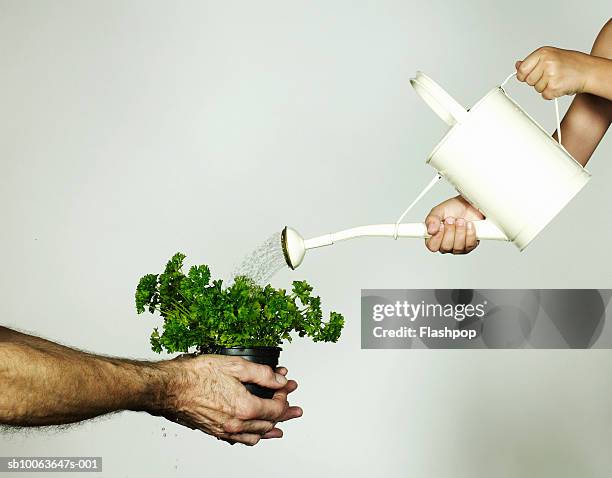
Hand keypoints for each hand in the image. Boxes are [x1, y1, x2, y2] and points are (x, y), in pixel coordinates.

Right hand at [154, 354, 301, 445]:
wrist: (168, 388)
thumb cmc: (196, 375)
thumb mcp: (235, 365)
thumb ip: (262, 374)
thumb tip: (280, 381)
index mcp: (244, 407)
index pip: (276, 407)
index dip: (285, 396)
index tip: (287, 385)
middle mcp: (236, 424)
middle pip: (269, 423)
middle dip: (284, 412)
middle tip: (294, 408)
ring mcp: (224, 430)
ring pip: (255, 436)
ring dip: (270, 430)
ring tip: (280, 427)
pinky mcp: (214, 431)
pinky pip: (238, 440)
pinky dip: (251, 437)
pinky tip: (253, 434)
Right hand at [424, 195, 483, 253]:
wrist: (469, 205)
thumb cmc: (453, 208)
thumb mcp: (439, 210)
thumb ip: (432, 220)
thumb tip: (430, 231)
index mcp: (435, 237)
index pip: (432, 246)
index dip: (437, 238)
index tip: (441, 226)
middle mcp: (445, 244)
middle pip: (445, 247)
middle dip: (450, 231)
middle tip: (451, 219)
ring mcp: (458, 247)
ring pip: (458, 247)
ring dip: (460, 231)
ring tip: (461, 220)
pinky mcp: (470, 245)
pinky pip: (470, 245)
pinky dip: (470, 233)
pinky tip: (469, 225)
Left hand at [515, 46, 594, 98]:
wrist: (589, 71)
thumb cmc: (571, 63)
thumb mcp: (550, 56)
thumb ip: (532, 62)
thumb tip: (517, 65)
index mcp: (543, 53)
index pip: (522, 70)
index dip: (523, 76)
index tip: (529, 76)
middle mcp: (546, 62)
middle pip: (528, 81)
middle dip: (536, 82)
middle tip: (550, 76)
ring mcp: (550, 75)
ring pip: (536, 89)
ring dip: (545, 87)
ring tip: (557, 79)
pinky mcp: (554, 87)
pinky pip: (544, 95)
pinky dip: (551, 94)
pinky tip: (560, 85)